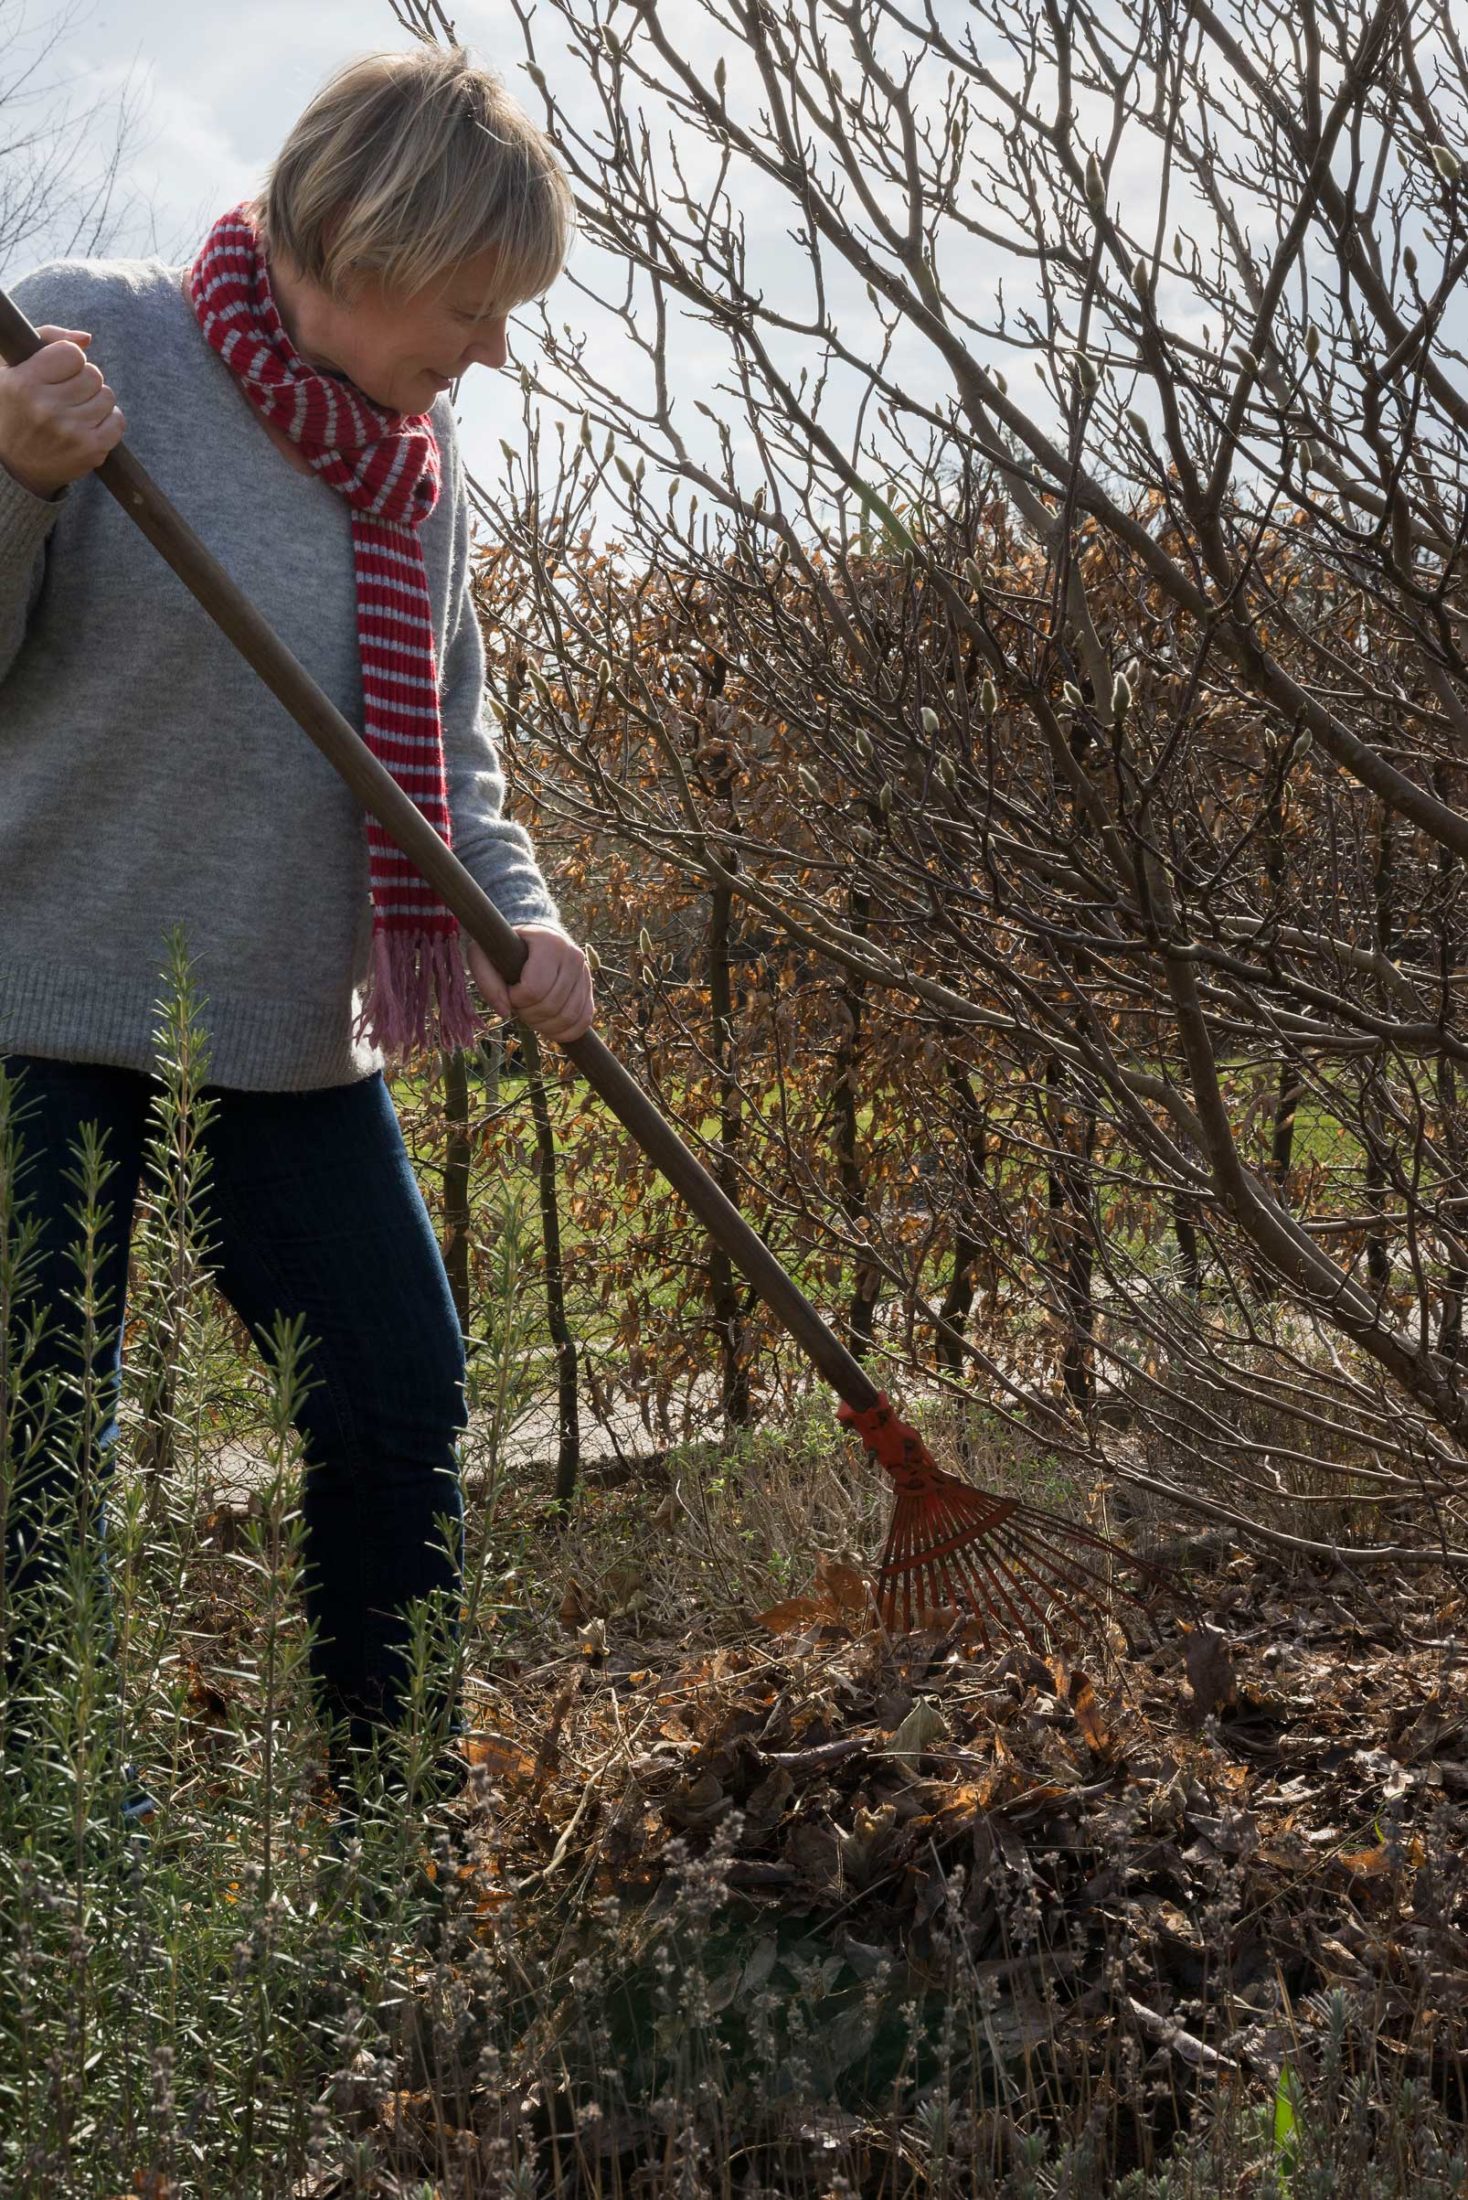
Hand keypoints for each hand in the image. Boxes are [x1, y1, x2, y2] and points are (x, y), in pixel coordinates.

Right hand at [0, 326, 126, 498]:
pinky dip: (109, 420)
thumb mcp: (11, 367)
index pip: (72, 353)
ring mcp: (70, 431)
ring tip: (75, 410)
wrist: (12, 466)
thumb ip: (46, 339)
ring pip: (107, 396)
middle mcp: (47, 408)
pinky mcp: (89, 451)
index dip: (69, 360)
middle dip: (83, 380)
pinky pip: (118, 421)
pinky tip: (89, 424)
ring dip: (95, 400)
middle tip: (67, 394)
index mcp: (24, 383)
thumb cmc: (13, 408)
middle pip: (93, 374)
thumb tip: (87, 339)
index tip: (58, 372)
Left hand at [466, 925, 594, 1043]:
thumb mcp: (484, 955)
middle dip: (529, 1015)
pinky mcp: (589, 989)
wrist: (536, 937)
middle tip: (519, 1006)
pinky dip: (566, 1032)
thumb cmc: (506, 947)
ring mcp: (585, 973)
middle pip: (551, 1005)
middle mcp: (573, 956)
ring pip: (569, 1016)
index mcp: (549, 943)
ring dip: (545, 1026)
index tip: (509, 990)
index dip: (516, 999)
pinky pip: (584, 1020)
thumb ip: (487, 982)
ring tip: (532, 1015)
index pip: (534, 989)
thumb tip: (505, 1012)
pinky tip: (549, 1029)